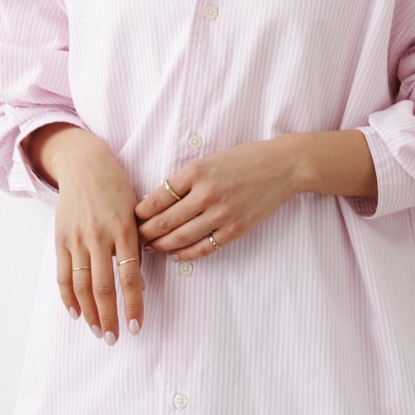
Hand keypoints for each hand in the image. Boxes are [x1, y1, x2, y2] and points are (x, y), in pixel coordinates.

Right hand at [25, 126, 143, 342]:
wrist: (85, 165)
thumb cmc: (116, 188)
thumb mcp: (135, 212)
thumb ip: (136, 246)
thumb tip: (138, 283)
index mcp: (124, 230)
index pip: (129, 276)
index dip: (132, 304)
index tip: (136, 327)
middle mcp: (99, 236)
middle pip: (102, 286)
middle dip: (109, 316)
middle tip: (114, 338)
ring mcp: (77, 238)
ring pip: (81, 285)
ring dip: (90, 313)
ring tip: (98, 331)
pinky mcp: (61, 238)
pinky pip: (64, 274)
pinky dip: (68, 296)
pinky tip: (75, 313)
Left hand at [135, 138, 297, 259]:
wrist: (280, 167)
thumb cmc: (243, 160)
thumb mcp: (208, 161)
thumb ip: (184, 180)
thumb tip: (157, 202)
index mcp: (195, 172)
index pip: (156, 199)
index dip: (140, 213)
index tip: (134, 218)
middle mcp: (206, 194)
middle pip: (164, 222)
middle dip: (145, 233)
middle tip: (135, 238)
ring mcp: (221, 215)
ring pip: (180, 238)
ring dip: (162, 246)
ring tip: (152, 248)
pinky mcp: (235, 230)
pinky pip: (204, 247)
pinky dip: (186, 254)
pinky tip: (177, 253)